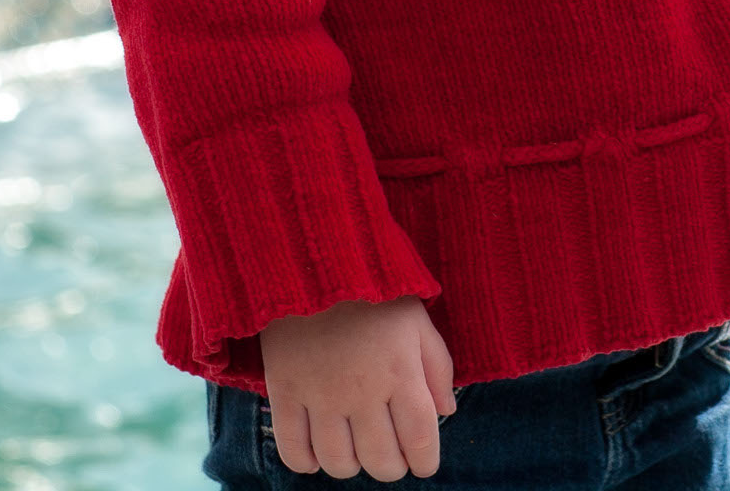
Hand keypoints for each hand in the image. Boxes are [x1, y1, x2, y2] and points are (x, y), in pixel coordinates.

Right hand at [258, 296, 457, 480]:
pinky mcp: (284, 390)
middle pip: (381, 460)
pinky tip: (318, 453)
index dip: (426, 462)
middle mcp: (362, 389)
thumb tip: (446, 413)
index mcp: (400, 370)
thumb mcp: (417, 320)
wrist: (313, 260)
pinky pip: (293, 450)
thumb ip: (437, 367)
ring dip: (352, 466)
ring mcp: (320, 393)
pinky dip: (307, 463)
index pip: (420, 438)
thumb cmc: (373, 292)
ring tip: (356, 451)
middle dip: (392, 468)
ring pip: (339, 462)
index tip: (424, 464)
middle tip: (391, 457)